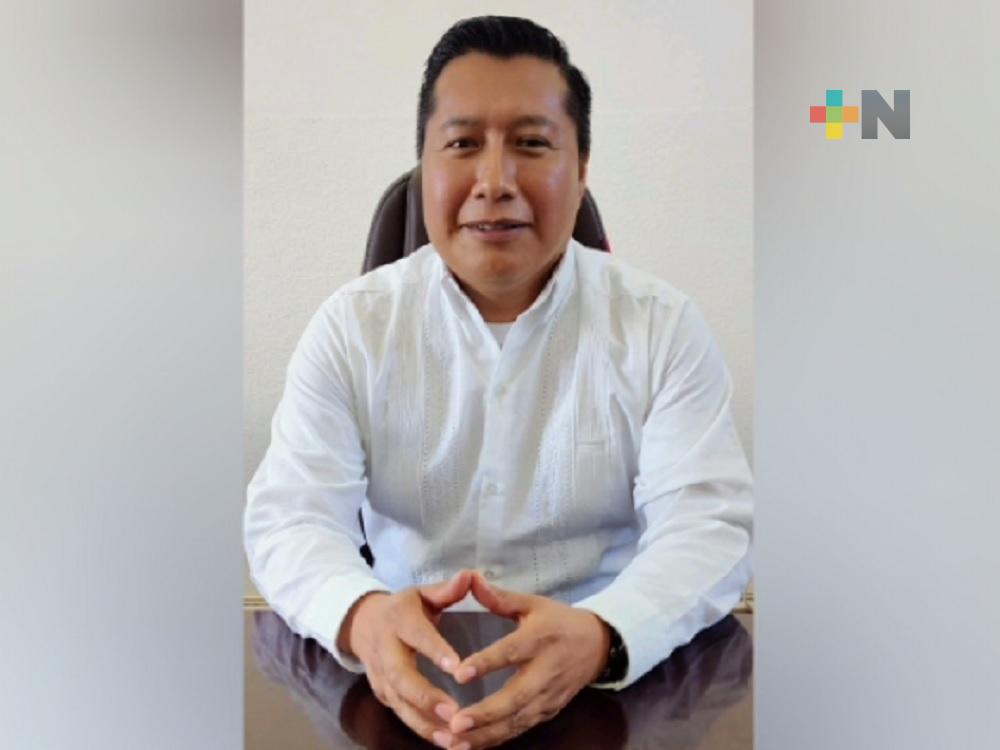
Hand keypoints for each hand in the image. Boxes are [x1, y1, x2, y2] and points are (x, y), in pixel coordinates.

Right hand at [339, 569, 474, 748]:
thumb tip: (472, 575)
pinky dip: (423, 731)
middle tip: (455, 714)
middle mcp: (386, 650)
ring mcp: (381, 676)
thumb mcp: (422, 593)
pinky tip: (448, 743)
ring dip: (426, 723)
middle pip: (402, 677)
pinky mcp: (383, 694)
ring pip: (400, 703)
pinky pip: (402, 716)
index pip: (417, 636)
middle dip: (427, 698)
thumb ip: (447, 589)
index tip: (458, 668)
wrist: (361, 623)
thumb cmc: (404, 608)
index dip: (435, 651)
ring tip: (454, 738)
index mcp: (399, 620)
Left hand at [446, 572, 610, 748]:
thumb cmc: (558, 621)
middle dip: (485, 713)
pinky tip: (472, 746)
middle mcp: (545, 670)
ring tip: (457, 742)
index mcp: (539, 638)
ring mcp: (548, 696)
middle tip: (455, 723)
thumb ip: (500, 597)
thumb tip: (471, 578)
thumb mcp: (532, 603)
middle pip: (515, 697)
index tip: (460, 673)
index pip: (511, 652)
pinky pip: (522, 729)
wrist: (598, 645)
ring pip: (518, 720)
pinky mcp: (549, 712)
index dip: (486, 663)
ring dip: (487, 734)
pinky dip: (497, 739)